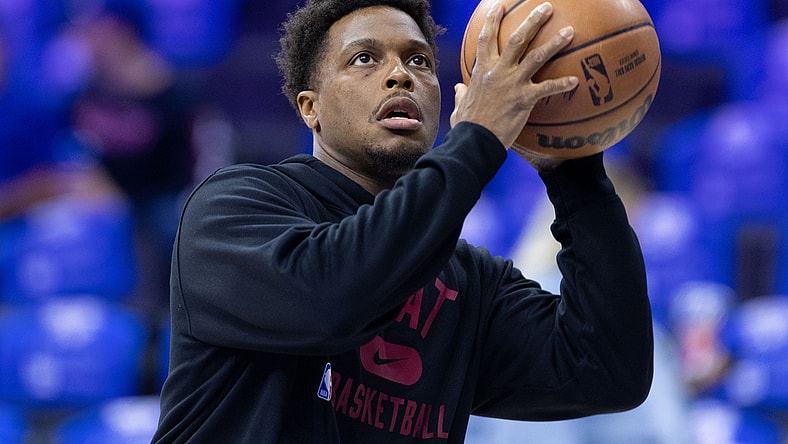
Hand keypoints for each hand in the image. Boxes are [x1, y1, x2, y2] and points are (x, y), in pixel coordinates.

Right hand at [450, 2, 577, 150]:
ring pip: (536, 57)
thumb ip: (461, 95)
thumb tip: (459, 89)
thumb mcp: (460, 107)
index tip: (499, 6)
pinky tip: (575, 80)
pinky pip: (547, 88)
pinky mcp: (524, 100)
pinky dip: (562, 83)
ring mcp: (512, 84)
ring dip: (554, 43)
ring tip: (569, 31)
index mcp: (482, 71)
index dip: (492, 20)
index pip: (486, 39)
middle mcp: (497, 72)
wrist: (474, 141)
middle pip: (517, 39)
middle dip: (532, 21)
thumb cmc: (466, 126)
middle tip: (546, 7)